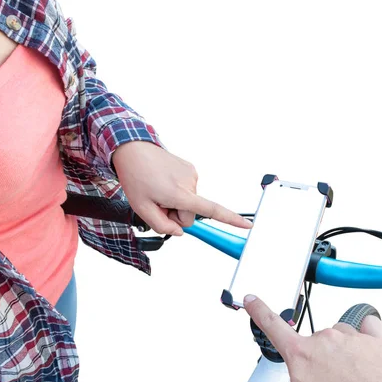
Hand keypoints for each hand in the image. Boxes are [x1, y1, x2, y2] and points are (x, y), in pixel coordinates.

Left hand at [112, 142, 251, 235]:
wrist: (134, 150)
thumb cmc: (136, 176)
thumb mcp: (141, 208)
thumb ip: (162, 226)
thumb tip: (179, 231)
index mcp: (180, 194)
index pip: (212, 210)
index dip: (231, 219)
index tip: (247, 225)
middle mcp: (190, 183)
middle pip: (190, 215)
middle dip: (175, 214)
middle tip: (157, 203)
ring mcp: (192, 175)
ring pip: (189, 202)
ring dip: (175, 201)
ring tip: (158, 188)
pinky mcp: (190, 169)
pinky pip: (187, 190)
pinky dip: (176, 191)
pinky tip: (163, 182)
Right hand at [244, 295, 381, 381]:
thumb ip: (297, 376)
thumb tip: (299, 375)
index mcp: (301, 355)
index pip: (272, 326)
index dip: (259, 310)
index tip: (251, 299)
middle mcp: (324, 340)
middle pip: (316, 340)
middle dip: (322, 357)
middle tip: (332, 381)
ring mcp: (351, 338)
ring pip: (342, 335)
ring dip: (345, 350)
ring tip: (354, 376)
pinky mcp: (377, 341)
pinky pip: (369, 326)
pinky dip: (368, 335)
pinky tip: (368, 351)